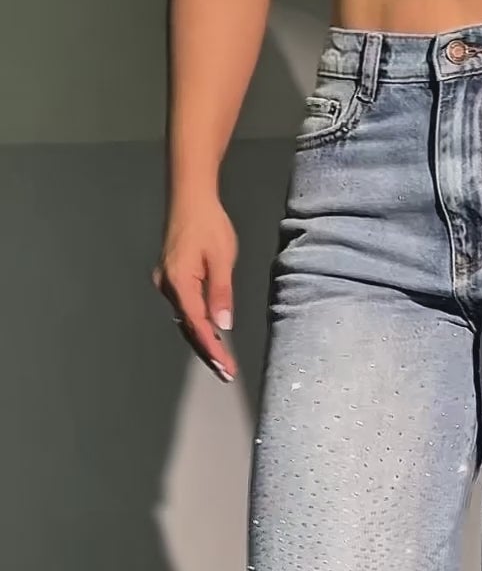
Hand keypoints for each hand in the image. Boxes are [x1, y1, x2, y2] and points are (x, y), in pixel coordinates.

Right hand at [152, 196, 238, 382]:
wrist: (189, 197)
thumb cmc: (207, 223)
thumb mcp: (222, 258)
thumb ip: (221, 293)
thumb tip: (222, 323)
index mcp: (179, 282)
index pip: (196, 325)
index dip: (211, 349)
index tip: (225, 367)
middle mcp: (167, 285)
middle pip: (188, 327)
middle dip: (208, 352)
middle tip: (226, 373)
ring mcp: (166, 282)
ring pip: (185, 319)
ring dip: (202, 340)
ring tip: (222, 361)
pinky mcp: (170, 278)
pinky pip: (184, 307)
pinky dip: (197, 323)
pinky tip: (210, 334)